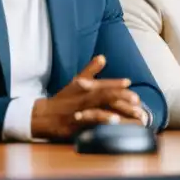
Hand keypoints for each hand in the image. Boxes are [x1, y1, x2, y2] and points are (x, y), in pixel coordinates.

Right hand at [30, 55, 146, 139]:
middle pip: (104, 94)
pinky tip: (115, 121)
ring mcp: (79, 109)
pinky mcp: (75, 122)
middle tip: (138, 100)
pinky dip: (103, 119)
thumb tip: (102, 57)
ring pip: (101, 105)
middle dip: (122, 96)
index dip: (115, 83)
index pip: (101, 83)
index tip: (128, 82)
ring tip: (133, 113)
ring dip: (118, 109)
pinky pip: (91, 119)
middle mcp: (82, 96)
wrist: (42, 116)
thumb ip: (90, 71)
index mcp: (83, 86)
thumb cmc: (62, 100)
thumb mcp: (75, 83)